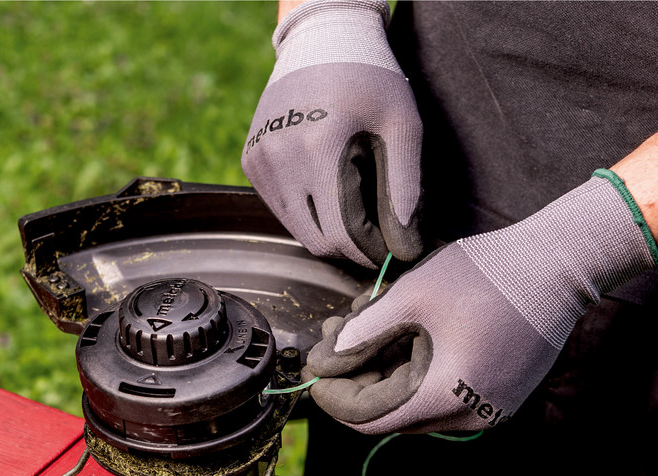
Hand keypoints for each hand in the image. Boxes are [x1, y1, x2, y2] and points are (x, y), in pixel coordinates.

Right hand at [241, 0, 422, 267]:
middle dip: (350, 247)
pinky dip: (306, 211)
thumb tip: (405, 248)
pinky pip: (281, 209)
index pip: (343, 233)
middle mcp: (281, 157)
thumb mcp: (402, 125)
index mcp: (321, 147)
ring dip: (328, 231)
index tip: (393, 252)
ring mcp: (261, 160)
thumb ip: (406, 188)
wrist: (322, 41)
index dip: (371, 252)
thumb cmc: (371, 81)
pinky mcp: (251, 162)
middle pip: (317, 241)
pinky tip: (327, 186)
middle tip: (376, 234)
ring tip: (355, 206)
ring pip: (297, 230)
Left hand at [305, 175, 657, 433]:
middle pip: (390, 414)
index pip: (369, 418)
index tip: (314, 365)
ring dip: (384, 372)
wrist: (560, 266)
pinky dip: (415, 372)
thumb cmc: (489, 274)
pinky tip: (402, 334)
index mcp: (445, 397)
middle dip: (356, 378)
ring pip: (415, 405)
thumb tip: (328, 358)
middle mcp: (468, 418)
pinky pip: (442, 396)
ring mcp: (487, 411)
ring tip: (365, 325)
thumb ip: (364, 333)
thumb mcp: (413, 296)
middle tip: (334, 336)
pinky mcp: (499, 398)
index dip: (334, 395)